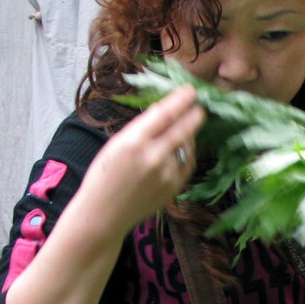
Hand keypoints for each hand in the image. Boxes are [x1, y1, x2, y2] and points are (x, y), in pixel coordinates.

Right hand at [80, 83, 205, 242]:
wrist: (104, 213)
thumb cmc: (105, 174)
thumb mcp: (116, 144)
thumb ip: (141, 129)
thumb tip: (164, 110)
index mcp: (132, 142)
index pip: (164, 114)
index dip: (180, 100)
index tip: (191, 90)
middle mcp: (152, 157)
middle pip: (183, 130)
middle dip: (194, 115)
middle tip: (200, 105)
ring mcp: (166, 174)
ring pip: (187, 146)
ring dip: (189, 134)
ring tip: (185, 126)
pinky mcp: (174, 187)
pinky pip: (187, 163)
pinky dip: (187, 152)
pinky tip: (183, 146)